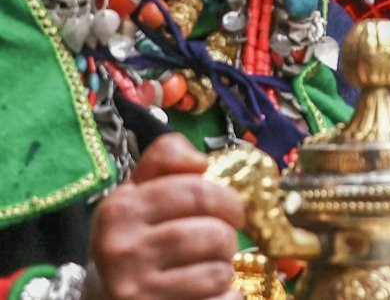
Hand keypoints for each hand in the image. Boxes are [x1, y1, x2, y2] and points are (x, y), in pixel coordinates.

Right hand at [86, 134, 244, 299]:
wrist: (101, 298)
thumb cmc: (131, 238)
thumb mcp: (136, 192)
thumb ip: (165, 159)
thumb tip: (200, 161)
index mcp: (120, 211)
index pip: (197, 192)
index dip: (228, 200)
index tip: (232, 211)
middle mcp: (123, 251)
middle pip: (214, 234)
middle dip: (227, 237)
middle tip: (219, 242)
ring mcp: (138, 291)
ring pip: (219, 272)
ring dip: (223, 270)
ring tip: (205, 268)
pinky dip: (224, 297)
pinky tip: (203, 293)